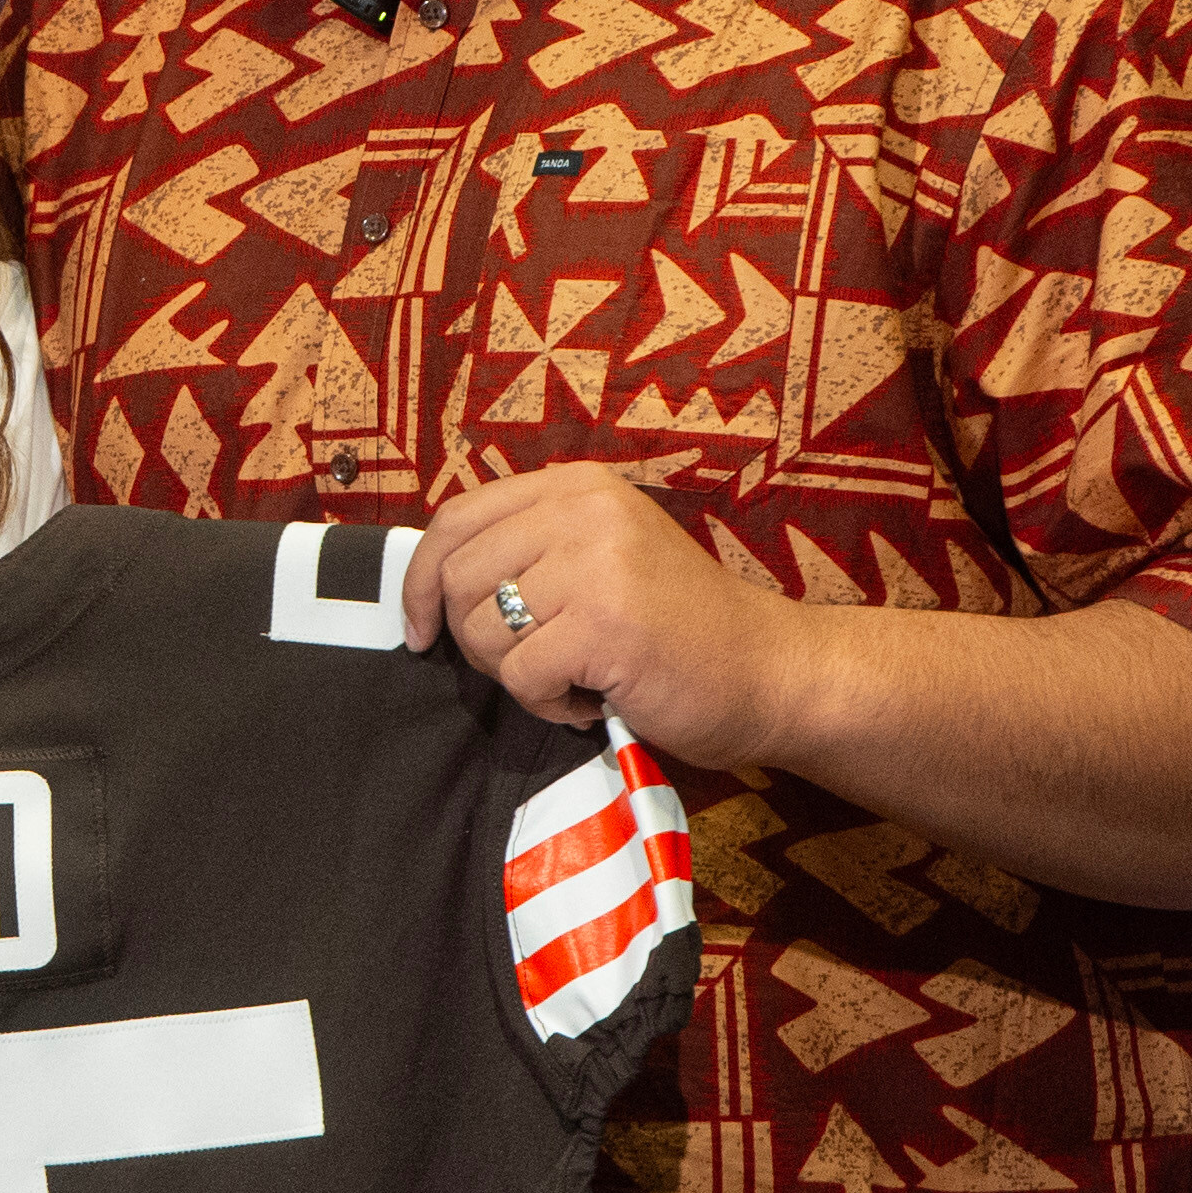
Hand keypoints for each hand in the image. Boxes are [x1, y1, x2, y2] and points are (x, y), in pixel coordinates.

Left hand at [401, 462, 811, 761]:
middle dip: (474, 640)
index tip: (420, 629)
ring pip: (482, 630)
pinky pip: (522, 676)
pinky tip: (594, 700)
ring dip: (516, 676)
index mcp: (577, 487)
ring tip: (575, 679)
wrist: (772, 671)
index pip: (456, 519)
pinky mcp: (606, 624)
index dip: (419, 581)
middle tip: (531, 664)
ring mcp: (597, 564)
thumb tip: (430, 582)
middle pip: (457, 578)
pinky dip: (548, 705)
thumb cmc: (679, 629)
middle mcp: (584, 511)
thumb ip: (531, 549)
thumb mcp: (603, 556)